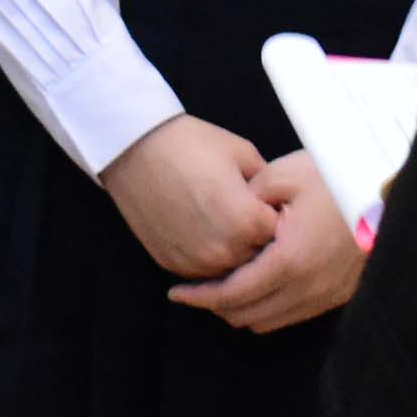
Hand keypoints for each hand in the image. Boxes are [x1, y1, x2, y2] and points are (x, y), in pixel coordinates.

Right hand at [100, 114, 276, 278]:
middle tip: (245, 212)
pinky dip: (208, 257)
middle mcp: (223, 249)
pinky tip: (203, 229)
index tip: (268, 203)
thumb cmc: (190, 144)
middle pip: (258, 257)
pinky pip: (204, 272)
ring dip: (233, 252)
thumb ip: (268, 185)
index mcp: (246, 221)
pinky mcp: (173, 264)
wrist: (136, 148)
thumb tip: (280, 203)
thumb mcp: (242, 153)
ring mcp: (196, 261)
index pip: (279, 234)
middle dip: (257, 239)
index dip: (276, 216)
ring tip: (223, 220)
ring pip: (231, 271)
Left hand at [169, 149, 365, 332]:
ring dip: (244, 308)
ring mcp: (327, 296)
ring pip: (270, 321)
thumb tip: (225, 218)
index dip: (199, 297)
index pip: (232, 296)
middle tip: (197, 286)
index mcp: (289, 261)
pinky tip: (261, 281)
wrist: (389, 188)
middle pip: (247, 316)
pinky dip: (270, 305)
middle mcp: (308, 288)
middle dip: (217, 305)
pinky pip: (294, 314)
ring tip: (226, 284)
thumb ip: (249, 199)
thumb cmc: (337, 177)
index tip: (176, 292)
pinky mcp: (340, 295)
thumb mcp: (285, 174)